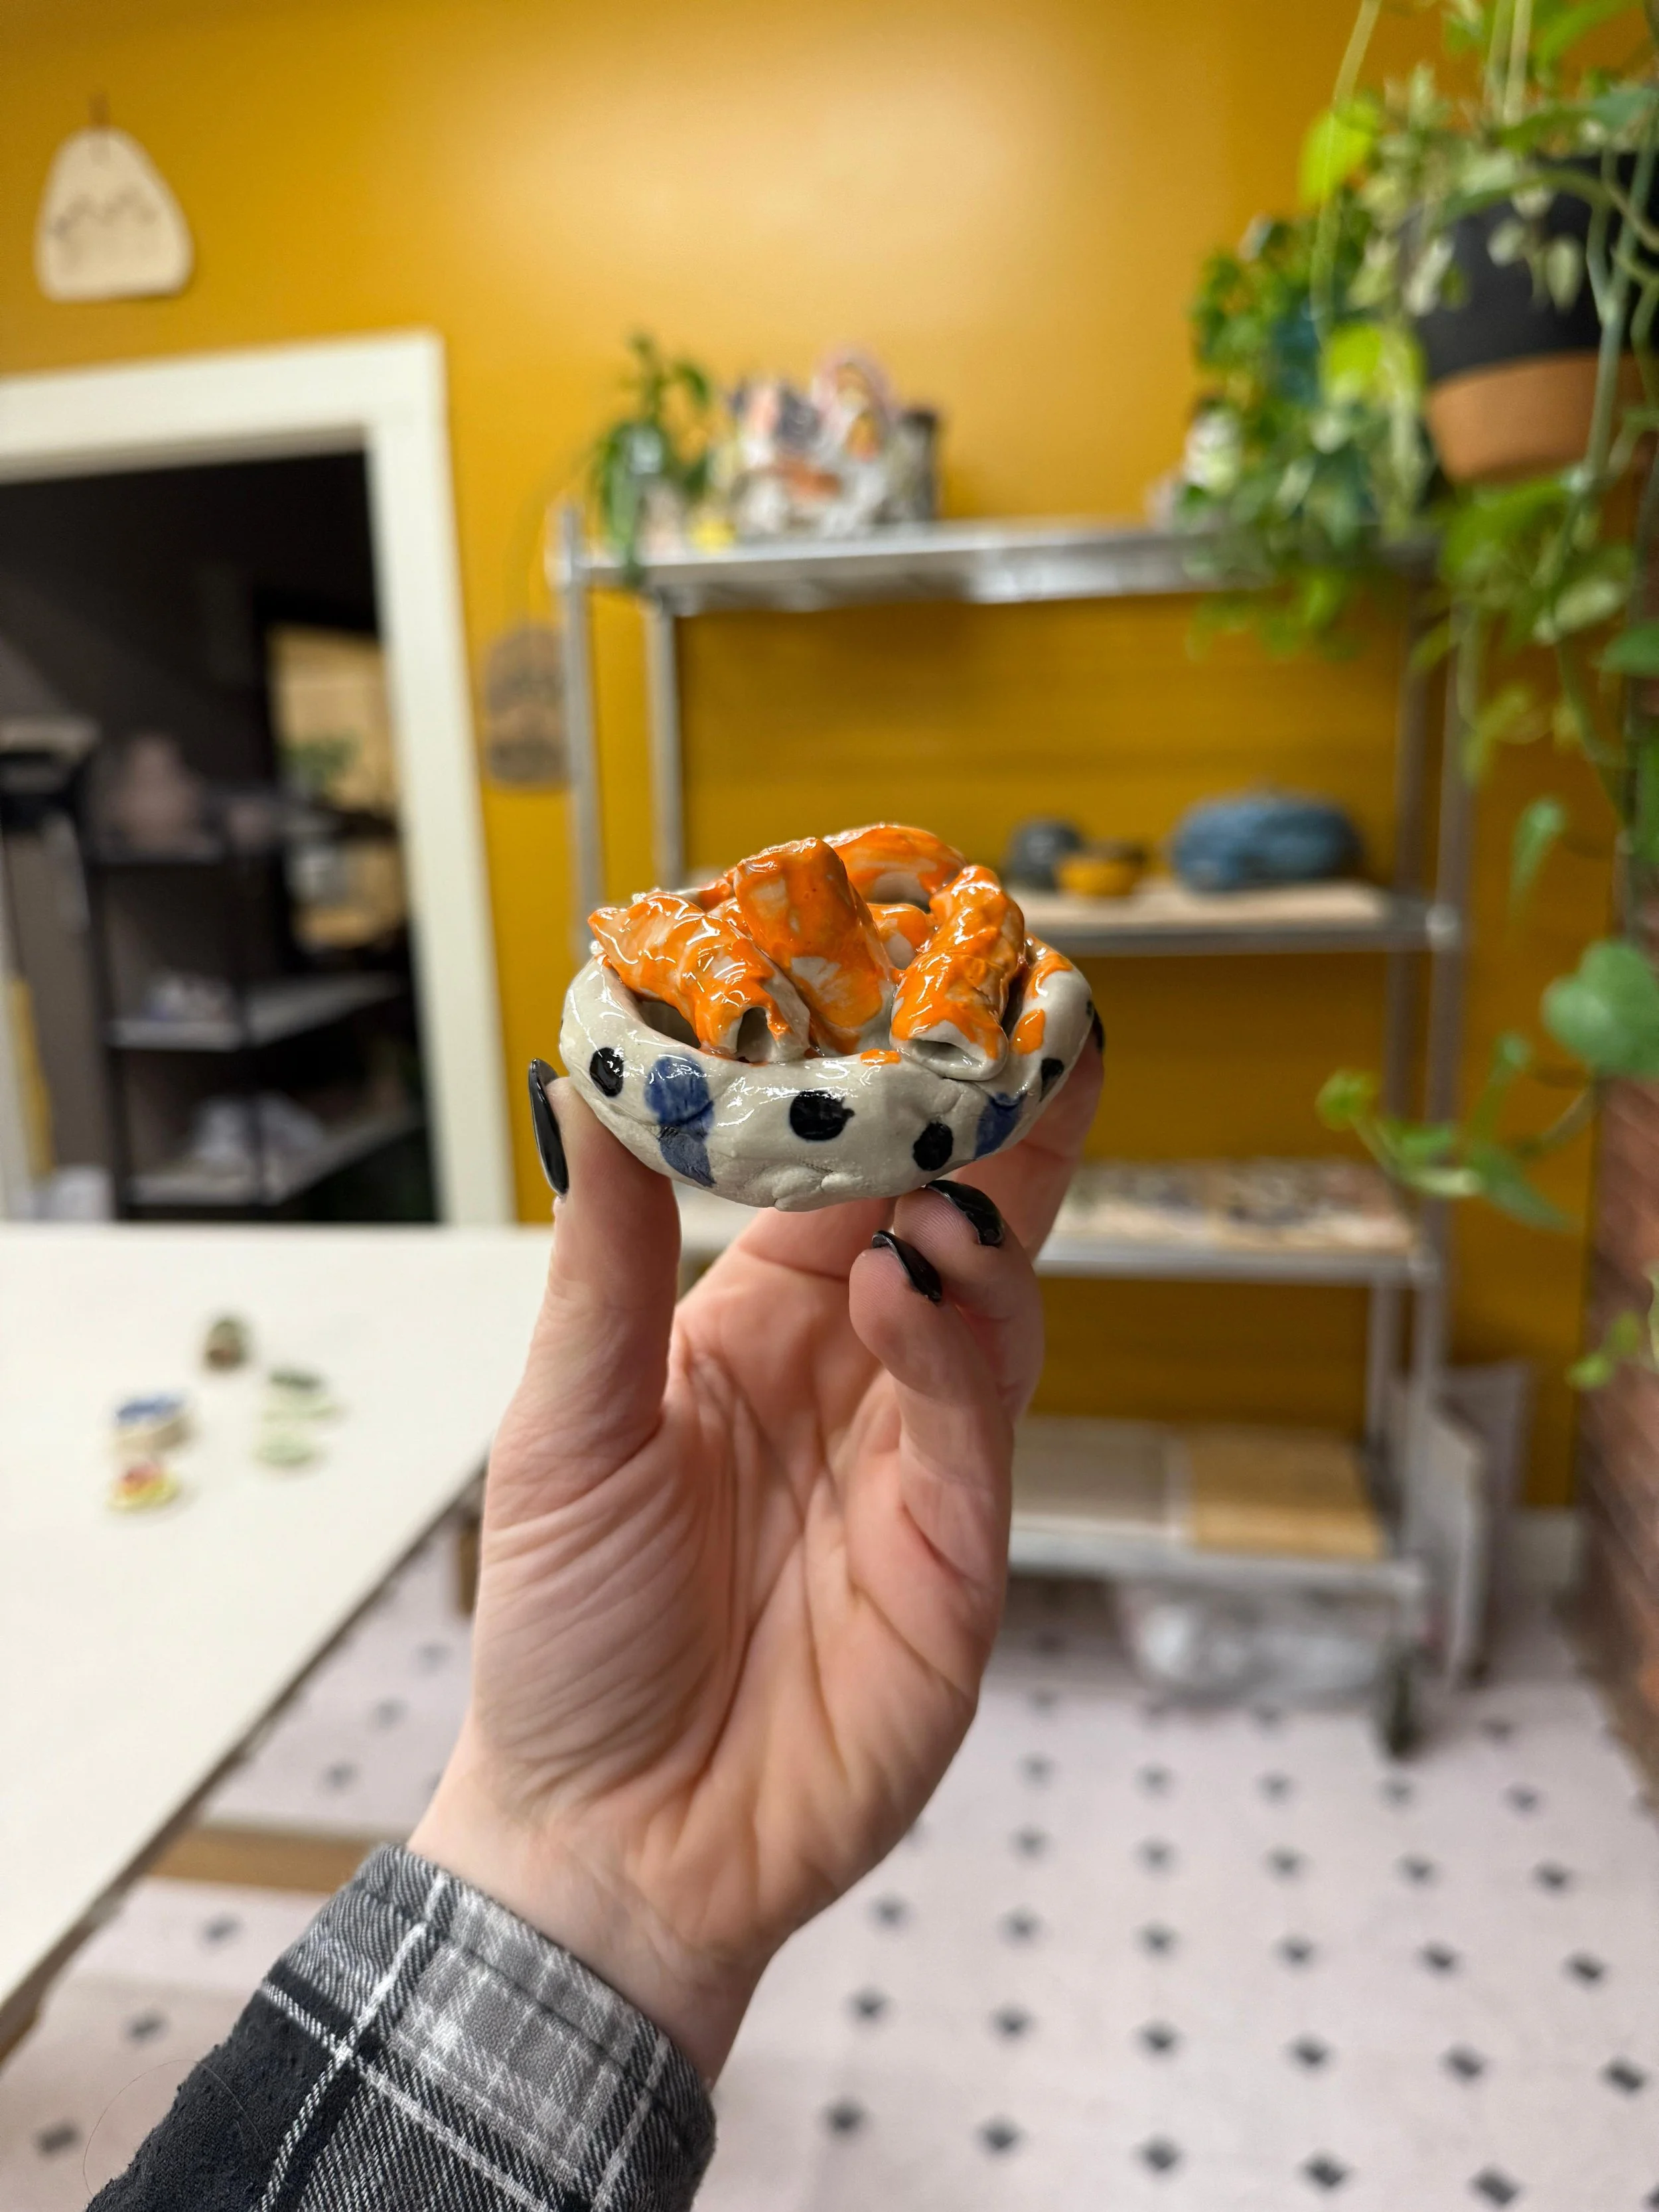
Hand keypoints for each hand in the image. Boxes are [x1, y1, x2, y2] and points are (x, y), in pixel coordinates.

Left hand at [410, 1033, 1101, 2077]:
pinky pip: (978, 1426)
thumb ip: (605, 1260)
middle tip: (1037, 1018)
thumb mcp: (565, 1423)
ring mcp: (915, 1461)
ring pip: (989, 1309)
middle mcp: (853, 1373)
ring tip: (941, 1186)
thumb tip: (583, 1083)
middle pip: (954, 1219)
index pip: (844, 1177)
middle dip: (1001, 1125)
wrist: (609, 1836)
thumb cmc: (569, 1632)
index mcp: (757, 1324)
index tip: (914, 979)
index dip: (884, 1084)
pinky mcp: (956, 1554)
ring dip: (979, 1229)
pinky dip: (960, 1346)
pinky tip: (916, 1291)